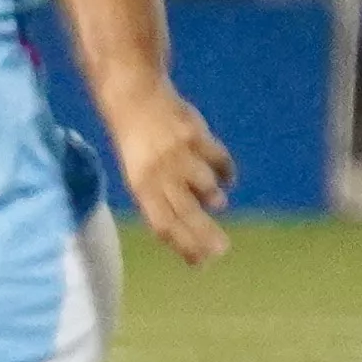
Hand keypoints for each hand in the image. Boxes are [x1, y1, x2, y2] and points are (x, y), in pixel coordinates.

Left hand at [106, 86, 235, 266]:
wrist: (135, 99)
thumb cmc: (140, 144)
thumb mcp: (141, 173)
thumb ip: (165, 197)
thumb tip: (208, 214)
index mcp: (140, 186)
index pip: (162, 225)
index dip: (182, 246)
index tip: (201, 263)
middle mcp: (159, 174)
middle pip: (185, 213)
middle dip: (205, 234)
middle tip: (223, 250)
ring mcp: (178, 155)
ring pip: (205, 187)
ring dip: (213, 197)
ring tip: (217, 202)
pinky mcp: (196, 136)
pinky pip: (219, 160)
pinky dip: (226, 172)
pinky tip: (225, 176)